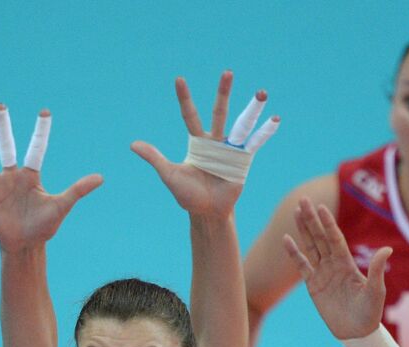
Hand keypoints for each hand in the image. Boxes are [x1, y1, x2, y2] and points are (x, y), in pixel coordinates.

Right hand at [0, 106, 102, 250]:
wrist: (26, 244)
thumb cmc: (44, 225)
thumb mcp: (61, 206)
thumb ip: (77, 190)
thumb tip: (100, 177)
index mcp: (30, 175)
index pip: (36, 148)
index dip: (41, 131)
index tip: (45, 111)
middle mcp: (11, 176)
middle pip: (7, 146)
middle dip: (4, 127)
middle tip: (0, 105)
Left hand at [131, 72, 270, 216]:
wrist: (207, 212)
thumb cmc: (187, 194)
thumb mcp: (169, 175)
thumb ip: (155, 158)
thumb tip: (133, 144)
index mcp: (197, 142)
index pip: (190, 115)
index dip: (185, 99)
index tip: (179, 80)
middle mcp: (215, 141)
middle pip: (219, 111)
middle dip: (223, 92)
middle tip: (227, 72)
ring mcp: (231, 149)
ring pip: (242, 123)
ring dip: (252, 108)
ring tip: (261, 91)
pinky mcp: (243, 159)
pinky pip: (255, 143)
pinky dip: (265, 131)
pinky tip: (275, 118)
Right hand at [285, 197, 392, 340]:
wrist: (357, 332)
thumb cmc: (370, 313)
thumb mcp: (376, 291)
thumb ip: (378, 270)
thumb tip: (387, 250)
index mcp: (347, 263)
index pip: (335, 238)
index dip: (328, 223)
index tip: (321, 207)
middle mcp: (334, 264)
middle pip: (320, 237)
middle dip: (312, 219)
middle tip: (303, 199)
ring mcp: (322, 274)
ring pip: (310, 246)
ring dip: (303, 229)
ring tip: (295, 211)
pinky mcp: (313, 286)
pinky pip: (302, 265)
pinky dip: (294, 253)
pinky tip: (286, 239)